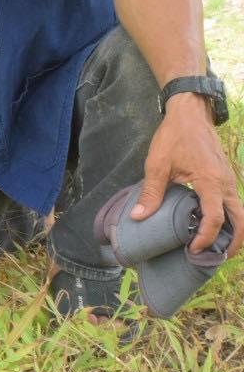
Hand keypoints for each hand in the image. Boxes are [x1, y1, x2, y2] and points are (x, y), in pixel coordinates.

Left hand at [131, 93, 242, 256]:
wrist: (190, 114)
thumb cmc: (174, 137)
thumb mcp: (157, 164)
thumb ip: (151, 192)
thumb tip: (138, 216)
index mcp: (211, 182)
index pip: (215, 219)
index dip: (206, 238)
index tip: (192, 249)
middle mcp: (226, 184)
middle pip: (241, 221)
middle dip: (233, 243)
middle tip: (217, 258)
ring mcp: (230, 180)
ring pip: (241, 213)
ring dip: (235, 232)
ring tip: (218, 247)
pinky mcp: (227, 177)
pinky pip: (234, 203)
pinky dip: (231, 218)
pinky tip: (215, 225)